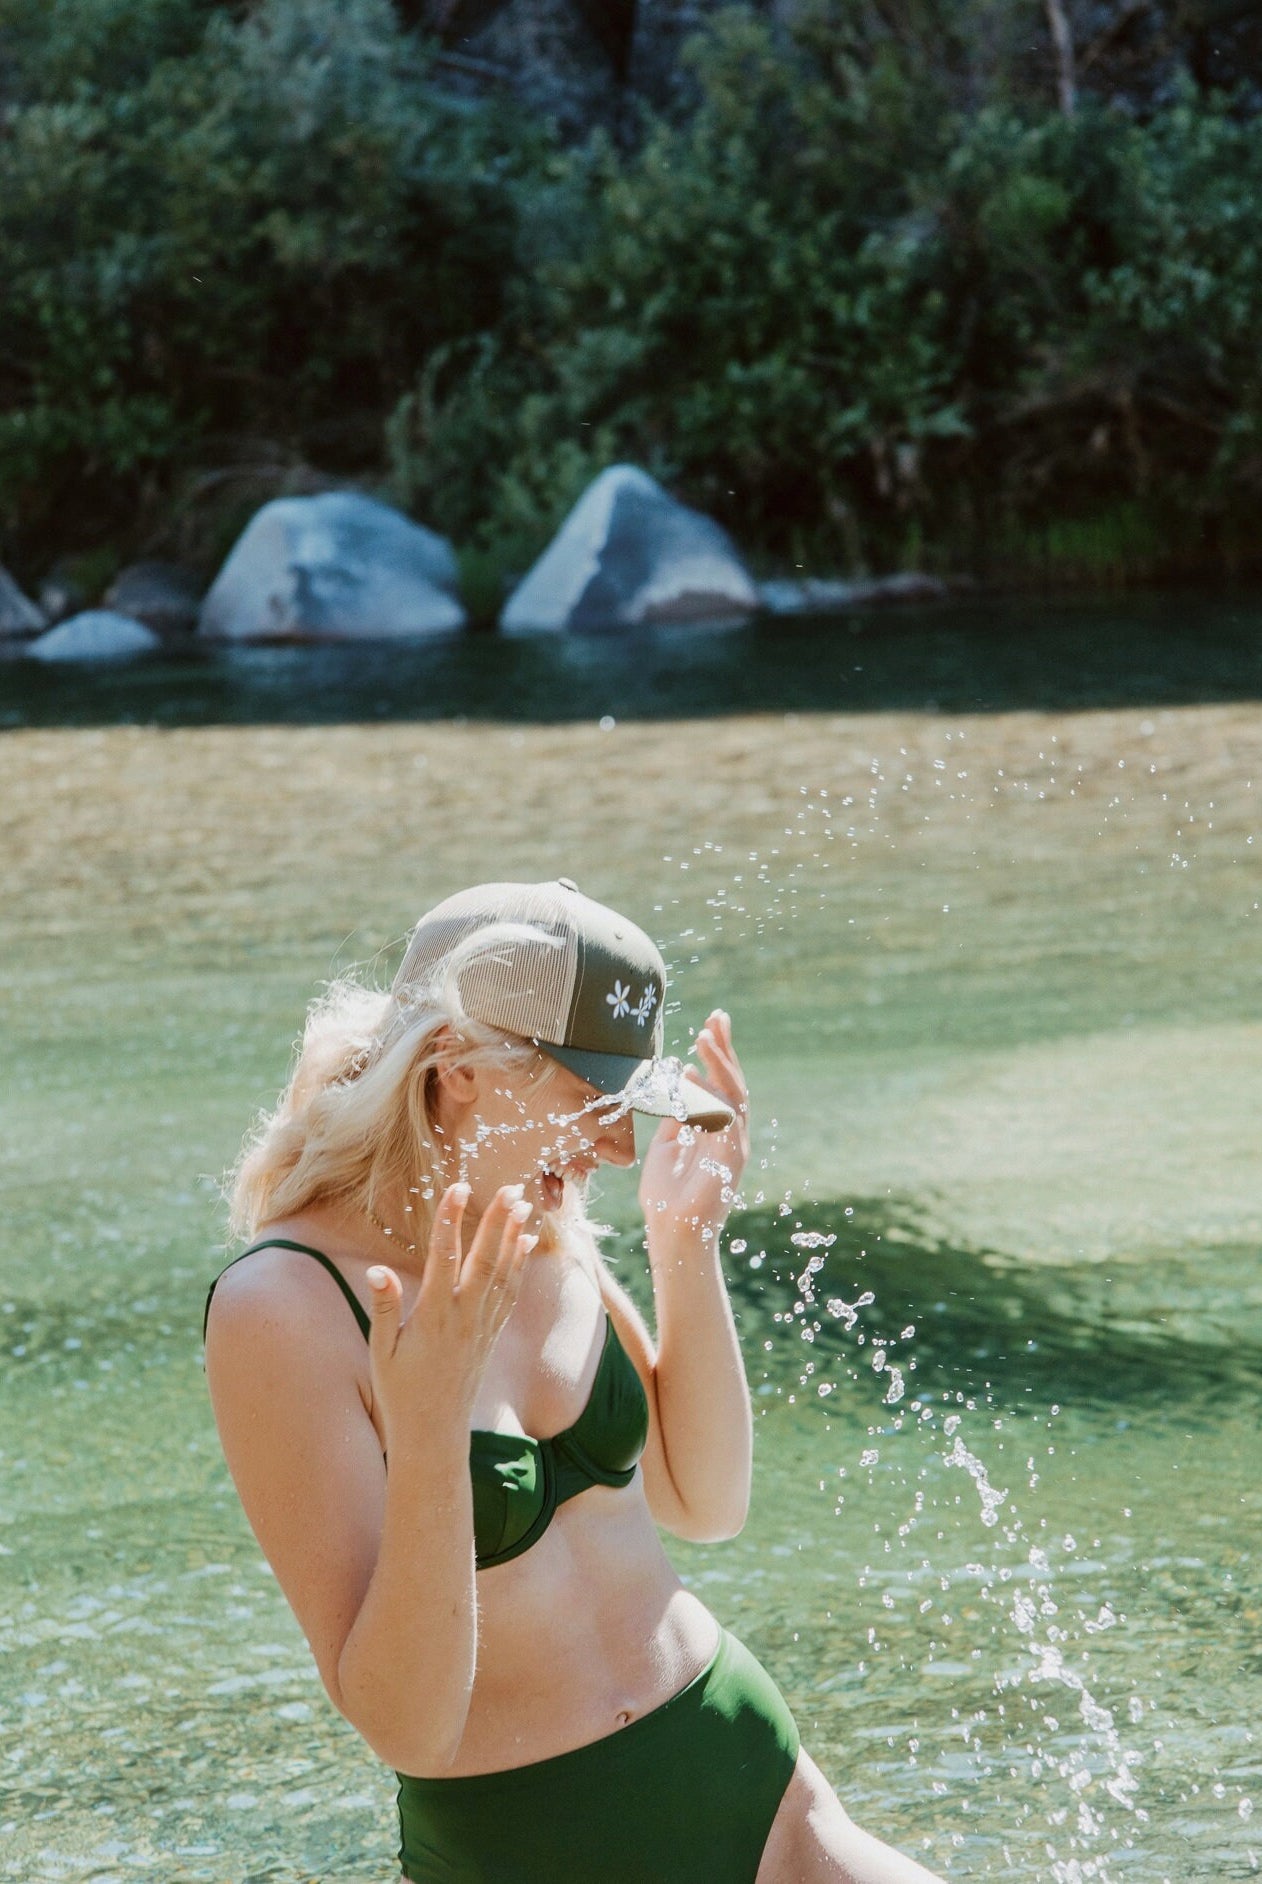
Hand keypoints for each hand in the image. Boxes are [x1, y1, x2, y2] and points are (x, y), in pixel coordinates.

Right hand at [364, 1183, 535, 1446]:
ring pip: (503, 1274)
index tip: (456, 1187)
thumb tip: (378, 1269)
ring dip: (513, 1238)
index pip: (443, 1257)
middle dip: (497, 1221)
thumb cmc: (399, 1393)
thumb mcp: (381, 1351)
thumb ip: (384, 1307)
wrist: (434, 1434)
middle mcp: (464, 1318)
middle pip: (484, 1260)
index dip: (450, 1220)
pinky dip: (519, 1266)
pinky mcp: (491, 1336)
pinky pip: (509, 1295)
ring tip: (524, 1204)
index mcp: (433, 1317)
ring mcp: (482, 1327)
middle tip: (510, 1187)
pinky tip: (524, 1244)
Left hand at [638, 1009, 749, 1250]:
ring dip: (718, 1064)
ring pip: (733, 1095)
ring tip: (703, 1037)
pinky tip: (693, 1075)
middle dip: (724, 1048)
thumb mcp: (666, 1147)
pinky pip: (724, 1119)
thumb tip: (678, 1090)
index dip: (717, 1054)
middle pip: (732, 1082)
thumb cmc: (665, 1196)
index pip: (720, 1084)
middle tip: (718, 1017)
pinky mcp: (730, 1160)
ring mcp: (733, 1145)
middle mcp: (730, 1133)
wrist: (672, 1232)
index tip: (711, 1024)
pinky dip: (710, 1096)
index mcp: (715, 1129)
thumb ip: (677, 1120)